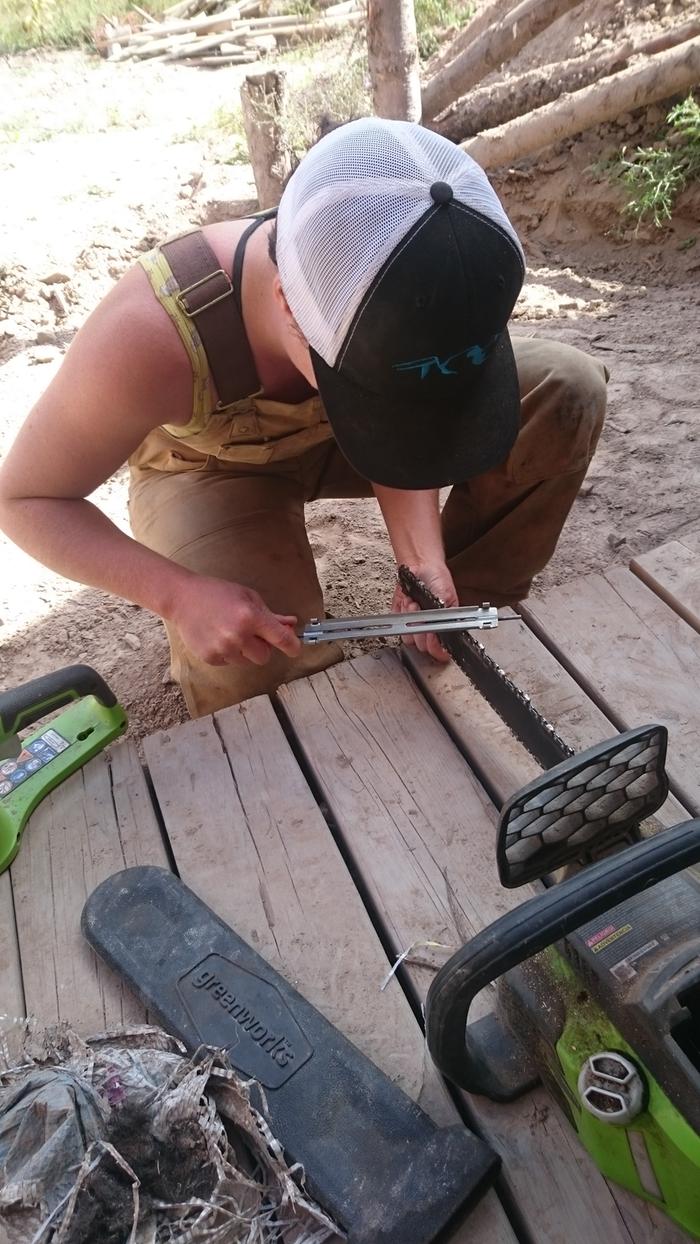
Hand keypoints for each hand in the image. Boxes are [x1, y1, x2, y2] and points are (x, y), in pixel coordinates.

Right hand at [168, 574, 301, 666]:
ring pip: (248, 661)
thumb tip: (291, 625)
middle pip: (265, 656)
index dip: (292, 646)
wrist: (182, 599)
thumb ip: (270, 615)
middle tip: (252, 634)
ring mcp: (223, 648)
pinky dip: (229, 654)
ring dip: (245, 651)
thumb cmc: (217, 593)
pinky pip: (231, 663)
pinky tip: (218, 637)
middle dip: (263, 647)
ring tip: (230, 632)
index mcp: (250, 616)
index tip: (295, 649)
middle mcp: (238, 635)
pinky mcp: (211, 658)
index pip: (280, 639)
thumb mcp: (248, 597)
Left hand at [391, 563, 457, 663]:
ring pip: (409, 639)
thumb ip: (444, 618)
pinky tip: (408, 601)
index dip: (435, 646)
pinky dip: (402, 613)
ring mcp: (415, 627)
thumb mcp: (447, 598)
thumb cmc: (437, 579)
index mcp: (446, 628)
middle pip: (423, 647)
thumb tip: (440, 633)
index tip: (431, 634)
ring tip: (415, 603)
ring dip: (411, 619)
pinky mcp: (401, 620)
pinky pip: (398, 626)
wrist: (421, 566)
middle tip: (422, 611)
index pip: (441, 652)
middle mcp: (430, 631)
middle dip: (421, 628)